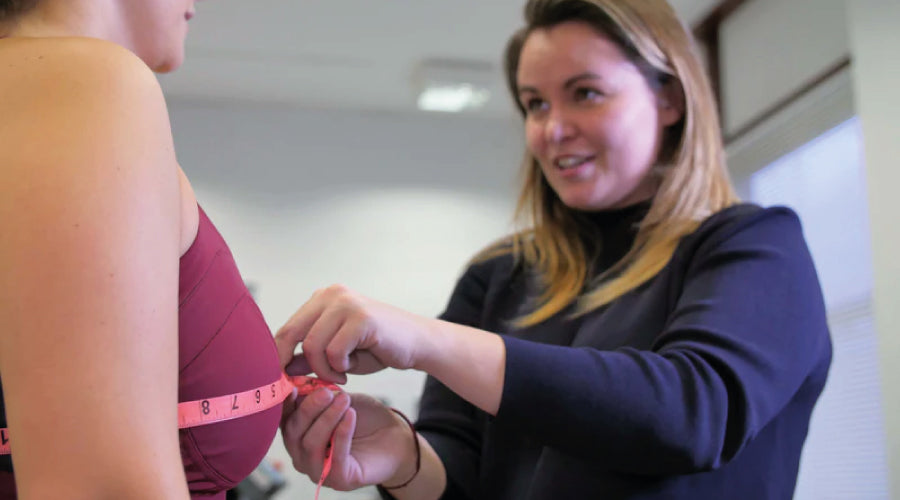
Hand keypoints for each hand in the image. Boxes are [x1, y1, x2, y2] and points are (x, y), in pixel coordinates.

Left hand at [275, 285, 432, 382]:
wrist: (417, 343)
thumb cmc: (377, 348)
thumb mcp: (337, 355)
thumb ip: (310, 357)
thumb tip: (281, 369)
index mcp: (323, 299)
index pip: (287, 327)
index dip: (279, 356)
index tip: (284, 379)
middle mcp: (331, 295)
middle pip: (291, 333)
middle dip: (292, 363)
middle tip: (307, 381)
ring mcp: (347, 303)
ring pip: (313, 345)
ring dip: (324, 369)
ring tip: (340, 374)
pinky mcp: (361, 317)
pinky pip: (334, 351)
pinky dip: (339, 367)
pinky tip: (351, 368)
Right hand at [281, 386, 418, 490]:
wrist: (394, 436)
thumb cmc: (363, 417)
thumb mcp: (339, 398)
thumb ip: (319, 393)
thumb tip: (298, 382)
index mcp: (298, 435)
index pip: (282, 421)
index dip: (284, 404)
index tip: (293, 387)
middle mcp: (302, 456)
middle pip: (293, 433)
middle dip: (308, 409)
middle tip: (326, 392)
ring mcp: (318, 471)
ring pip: (311, 444)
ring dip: (327, 419)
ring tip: (344, 400)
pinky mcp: (339, 480)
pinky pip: (336, 456)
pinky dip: (342, 433)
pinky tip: (351, 415)